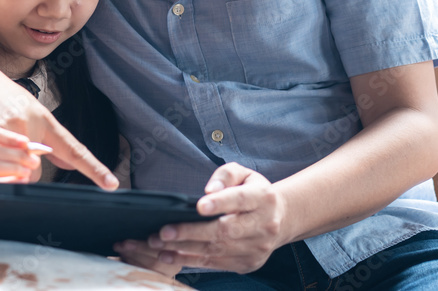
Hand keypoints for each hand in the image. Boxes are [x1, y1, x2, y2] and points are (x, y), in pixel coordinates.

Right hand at [0, 63, 118, 189]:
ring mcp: (7, 128)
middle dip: (24, 173)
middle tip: (8, 159)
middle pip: (36, 170)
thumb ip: (44, 135)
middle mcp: (29, 123)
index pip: (73, 148)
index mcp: (43, 118)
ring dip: (4, 170)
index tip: (112, 184)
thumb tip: (63, 159)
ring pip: (14, 169)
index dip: (93, 168)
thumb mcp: (25, 110)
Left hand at [114, 163, 286, 273]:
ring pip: (216, 250)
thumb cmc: (253, 192)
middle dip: (192, 232)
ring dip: (184, 248)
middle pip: (225, 231)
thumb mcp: (244, 173)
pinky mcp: (247, 264)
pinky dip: (190, 260)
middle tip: (164, 231)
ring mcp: (256, 248)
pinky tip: (169, 255)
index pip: (240, 200)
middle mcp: (263, 225)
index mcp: (263, 198)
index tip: (199, 206)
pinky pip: (215, 264)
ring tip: (158, 243)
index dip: (220, 203)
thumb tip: (210, 190)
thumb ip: (226, 175)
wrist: (280, 219)